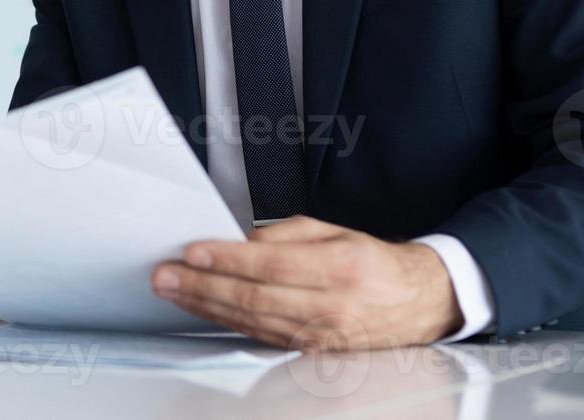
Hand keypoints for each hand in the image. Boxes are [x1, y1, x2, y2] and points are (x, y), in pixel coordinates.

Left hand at [151, 216, 464, 349]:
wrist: (417, 303)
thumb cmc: (372, 263)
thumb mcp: (335, 232)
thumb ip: (285, 234)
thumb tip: (239, 241)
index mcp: (341, 267)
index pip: (272, 264)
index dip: (227, 259)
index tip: (192, 250)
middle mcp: (332, 305)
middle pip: (255, 297)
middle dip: (203, 285)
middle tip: (166, 275)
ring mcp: (322, 335)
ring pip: (252, 320)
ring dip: (205, 305)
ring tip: (173, 290)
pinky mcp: (314, 352)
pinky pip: (261, 335)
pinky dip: (227, 322)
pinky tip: (202, 309)